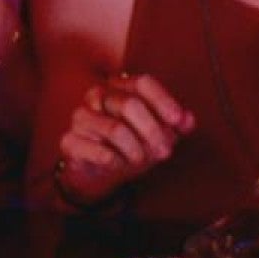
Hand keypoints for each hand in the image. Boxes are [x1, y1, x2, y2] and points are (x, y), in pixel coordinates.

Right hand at [56, 73, 195, 204]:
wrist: (97, 174)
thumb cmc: (129, 147)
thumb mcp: (157, 136)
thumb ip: (175, 126)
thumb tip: (189, 120)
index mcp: (119, 87)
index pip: (142, 83)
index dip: (163, 101)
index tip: (178, 121)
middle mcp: (97, 96)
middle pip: (130, 104)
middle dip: (153, 132)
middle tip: (165, 152)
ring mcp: (80, 117)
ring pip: (116, 130)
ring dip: (135, 150)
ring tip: (139, 160)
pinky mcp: (69, 141)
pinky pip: (99, 151)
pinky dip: (114, 161)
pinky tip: (116, 163)